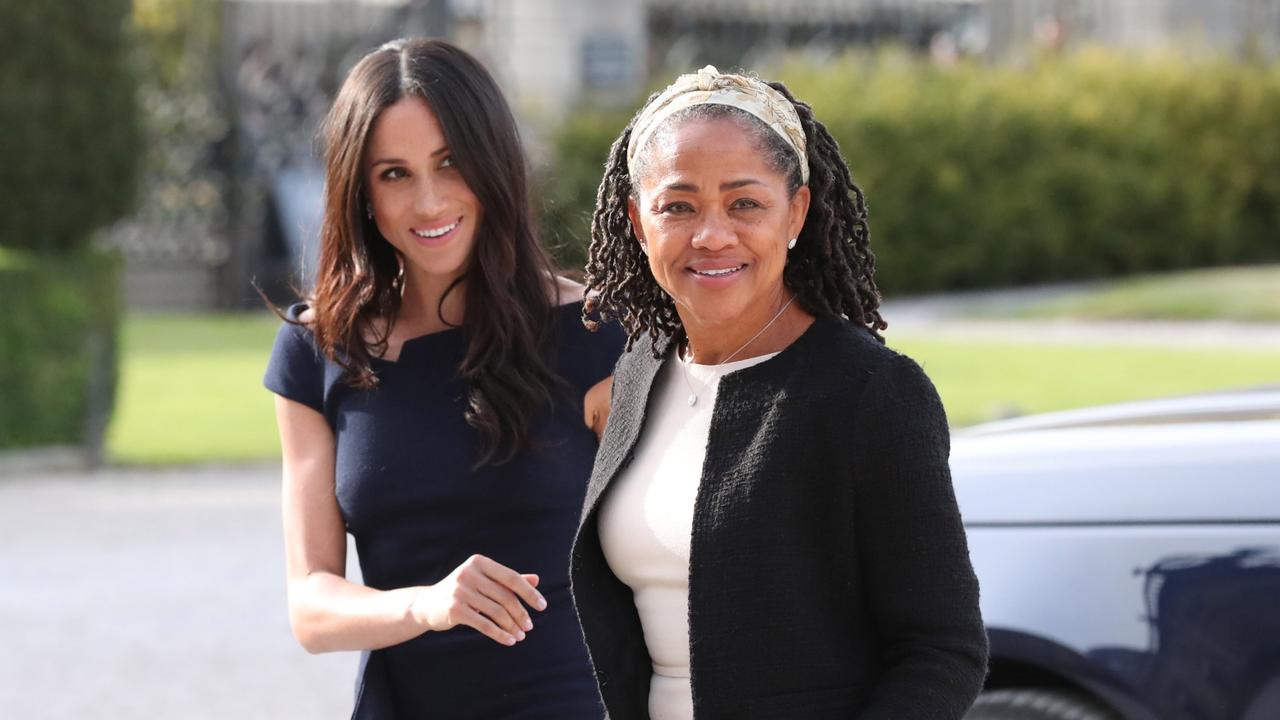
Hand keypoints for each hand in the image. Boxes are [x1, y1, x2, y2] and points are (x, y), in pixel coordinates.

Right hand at [411, 554, 546, 645]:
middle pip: (505, 596)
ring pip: (496, 611)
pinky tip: (509, 640)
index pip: (511, 577)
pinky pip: (484, 624)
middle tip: (530, 627)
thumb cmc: (462, 591)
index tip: (542, 606)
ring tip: (520, 635)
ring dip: (512, 626)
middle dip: (521, 613)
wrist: (427, 605)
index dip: (529, 592)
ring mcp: (460, 590)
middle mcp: (469, 573)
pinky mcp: (454, 609)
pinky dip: (499, 634)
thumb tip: (536, 579)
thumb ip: (508, 580)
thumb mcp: (484, 581)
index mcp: (479, 562)